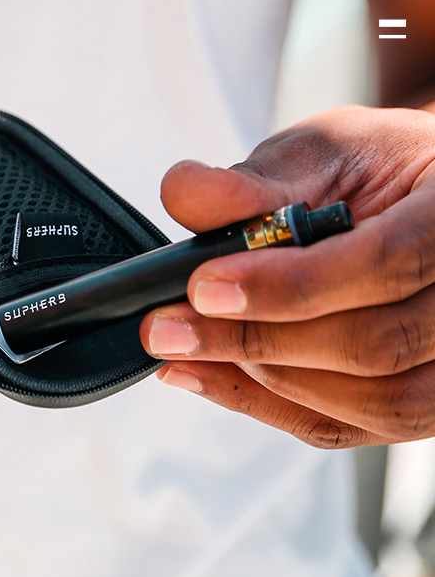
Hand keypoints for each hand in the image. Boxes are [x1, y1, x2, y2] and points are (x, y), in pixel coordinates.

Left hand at [139, 104, 434, 446]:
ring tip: (181, 351)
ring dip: (262, 380)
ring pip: (373, 403)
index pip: (388, 262)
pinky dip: (269, 405)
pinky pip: (351, 426)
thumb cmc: (379, 170)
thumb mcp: (325, 150)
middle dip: (256, 340)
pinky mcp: (423, 403)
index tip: (202, 285)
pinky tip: (204, 375)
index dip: (291, 283)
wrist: (417, 201)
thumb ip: (258, 180)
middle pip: (378, 345)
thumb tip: (185, 192)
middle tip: (167, 327)